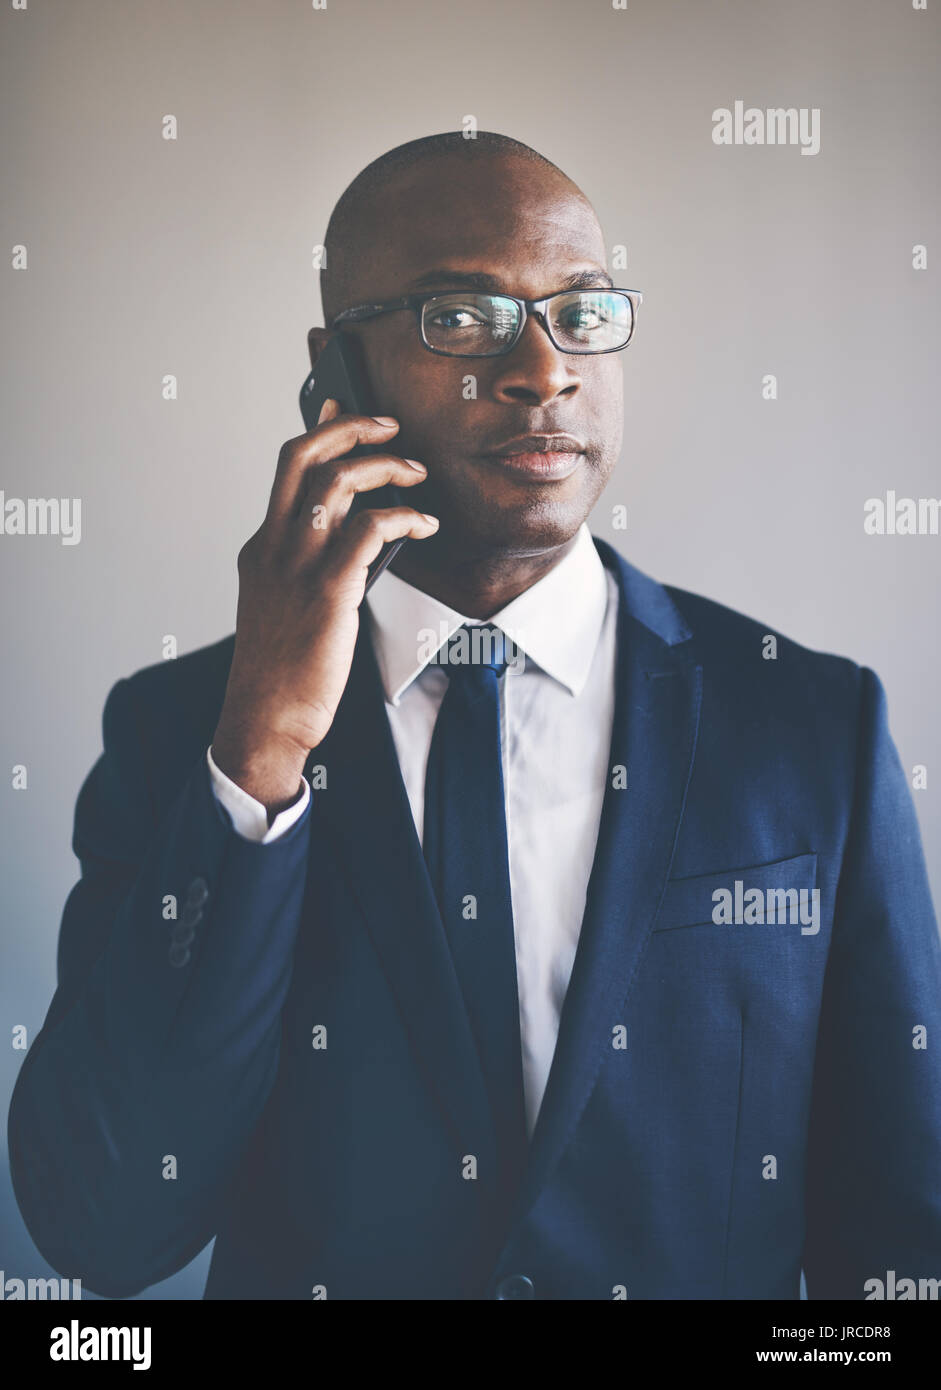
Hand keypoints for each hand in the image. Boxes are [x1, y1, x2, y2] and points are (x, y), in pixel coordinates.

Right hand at [211, 400, 436, 811]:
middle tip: (390, 426)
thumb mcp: (283, 605)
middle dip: (351, 427)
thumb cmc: (283, 670)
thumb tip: (358, 534)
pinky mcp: (327, 591)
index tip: (343, 405)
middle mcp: (273, 546)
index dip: (320, 429)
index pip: (288, 468)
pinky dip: (404, 517)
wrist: (266, 717)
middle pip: (305, 456)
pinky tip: (425, 524)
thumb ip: (309, 566)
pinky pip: (370, 530)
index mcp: (261, 547)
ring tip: (417, 474)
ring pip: (339, 483)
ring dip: (386, 467)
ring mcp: (297, 567)